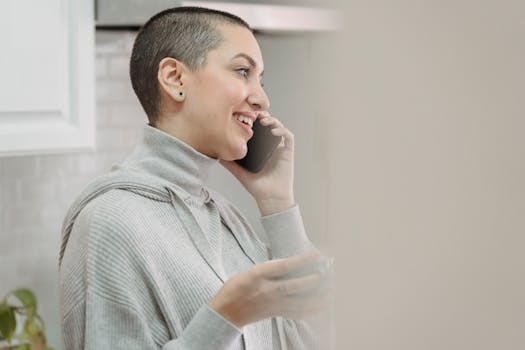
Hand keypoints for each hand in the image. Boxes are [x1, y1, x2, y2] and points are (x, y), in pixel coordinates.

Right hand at [207, 252, 331, 327]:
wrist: (225, 312)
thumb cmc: (236, 288)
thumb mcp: (249, 271)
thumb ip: (269, 268)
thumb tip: (291, 262)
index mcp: (258, 275)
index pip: (284, 266)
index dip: (301, 260)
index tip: (315, 255)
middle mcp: (267, 290)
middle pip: (295, 286)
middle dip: (313, 280)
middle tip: (325, 274)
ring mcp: (272, 304)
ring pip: (300, 303)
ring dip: (317, 297)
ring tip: (330, 290)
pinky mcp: (276, 314)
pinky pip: (297, 313)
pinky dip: (311, 310)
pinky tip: (321, 305)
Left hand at [220, 112, 294, 215]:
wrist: (270, 198)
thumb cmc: (257, 186)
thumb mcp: (239, 172)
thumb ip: (229, 162)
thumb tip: (215, 153)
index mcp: (259, 147)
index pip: (257, 128)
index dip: (252, 119)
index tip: (243, 115)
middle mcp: (270, 145)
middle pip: (268, 124)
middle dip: (262, 115)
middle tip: (253, 114)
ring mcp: (279, 148)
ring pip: (278, 126)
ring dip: (272, 120)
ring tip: (263, 120)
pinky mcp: (288, 152)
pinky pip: (288, 136)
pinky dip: (282, 130)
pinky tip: (273, 131)